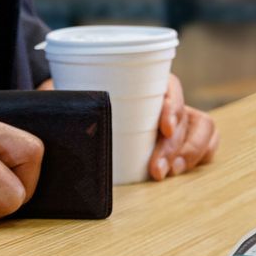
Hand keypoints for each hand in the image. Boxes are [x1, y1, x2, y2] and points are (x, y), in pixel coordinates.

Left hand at [39, 73, 219, 180]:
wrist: (87, 117)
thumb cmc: (82, 102)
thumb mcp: (73, 97)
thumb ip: (65, 96)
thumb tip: (49, 98)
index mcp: (146, 81)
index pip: (170, 87)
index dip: (172, 106)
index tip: (162, 126)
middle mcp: (167, 99)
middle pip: (187, 116)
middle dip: (175, 145)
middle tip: (157, 170)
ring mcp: (180, 120)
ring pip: (203, 129)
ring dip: (189, 152)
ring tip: (168, 174)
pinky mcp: (184, 140)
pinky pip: (207, 144)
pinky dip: (200, 156)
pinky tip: (180, 171)